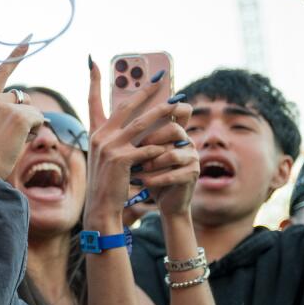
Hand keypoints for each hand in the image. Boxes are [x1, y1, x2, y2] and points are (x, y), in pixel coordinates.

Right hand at [0, 40, 43, 179]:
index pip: (0, 72)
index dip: (15, 56)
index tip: (28, 40)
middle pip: (22, 97)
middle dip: (23, 114)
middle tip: (7, 134)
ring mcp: (5, 106)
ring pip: (32, 109)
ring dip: (29, 124)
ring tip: (11, 139)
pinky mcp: (19, 117)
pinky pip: (38, 118)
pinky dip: (34, 131)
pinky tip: (19, 141)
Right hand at [85, 62, 181, 227]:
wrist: (102, 206)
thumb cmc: (110, 181)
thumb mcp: (111, 155)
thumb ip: (120, 136)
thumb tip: (140, 119)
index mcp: (96, 132)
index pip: (92, 100)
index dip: (94, 81)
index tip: (93, 62)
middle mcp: (100, 136)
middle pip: (126, 106)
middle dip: (145, 90)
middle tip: (161, 78)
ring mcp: (109, 147)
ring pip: (142, 123)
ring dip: (162, 112)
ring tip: (177, 104)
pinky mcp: (121, 160)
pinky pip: (148, 148)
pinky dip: (162, 146)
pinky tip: (176, 142)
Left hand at [135, 101, 197, 217]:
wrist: (164, 199)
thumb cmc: (149, 172)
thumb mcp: (141, 152)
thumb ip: (134, 136)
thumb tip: (111, 118)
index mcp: (175, 132)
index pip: (182, 110)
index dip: (171, 105)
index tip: (153, 106)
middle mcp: (186, 141)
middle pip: (173, 129)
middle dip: (153, 138)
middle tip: (137, 147)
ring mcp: (192, 157)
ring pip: (172, 154)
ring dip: (152, 163)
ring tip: (138, 169)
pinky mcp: (193, 174)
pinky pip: (174, 174)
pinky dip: (156, 179)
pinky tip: (143, 182)